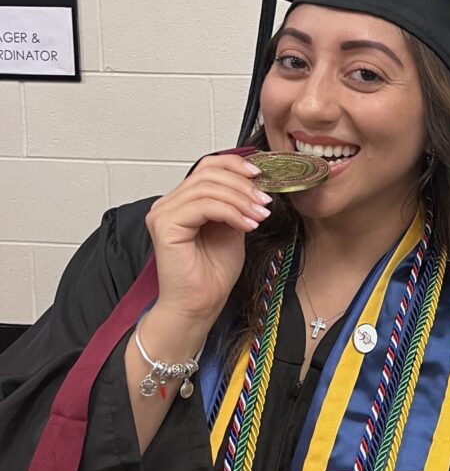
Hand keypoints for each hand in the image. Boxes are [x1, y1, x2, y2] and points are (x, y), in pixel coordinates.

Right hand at [145, 154, 271, 325]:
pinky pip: (204, 206)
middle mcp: (168, 204)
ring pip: (208, 188)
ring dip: (241, 200)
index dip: (236, 166)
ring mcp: (163, 213)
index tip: (262, 176)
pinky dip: (231, 212)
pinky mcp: (165, 226)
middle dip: (243, 186)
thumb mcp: (233, 229)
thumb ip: (237, 206)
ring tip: (261, 216)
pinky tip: (248, 225)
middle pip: (208, 173)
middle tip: (265, 202)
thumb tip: (256, 186)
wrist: (200, 305)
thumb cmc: (213, 273)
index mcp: (183, 201)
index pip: (208, 167)